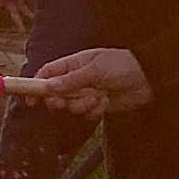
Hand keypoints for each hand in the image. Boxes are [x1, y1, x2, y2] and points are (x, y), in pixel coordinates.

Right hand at [13, 46, 152, 116]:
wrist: (147, 78)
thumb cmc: (123, 65)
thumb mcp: (96, 69)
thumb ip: (72, 79)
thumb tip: (49, 86)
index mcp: (73, 64)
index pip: (47, 74)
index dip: (36, 86)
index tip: (31, 100)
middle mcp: (77, 79)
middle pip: (55, 94)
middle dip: (60, 101)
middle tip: (66, 102)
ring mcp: (86, 93)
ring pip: (71, 106)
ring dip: (83, 105)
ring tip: (98, 96)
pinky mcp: (96, 106)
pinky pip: (86, 114)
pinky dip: (94, 110)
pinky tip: (106, 102)